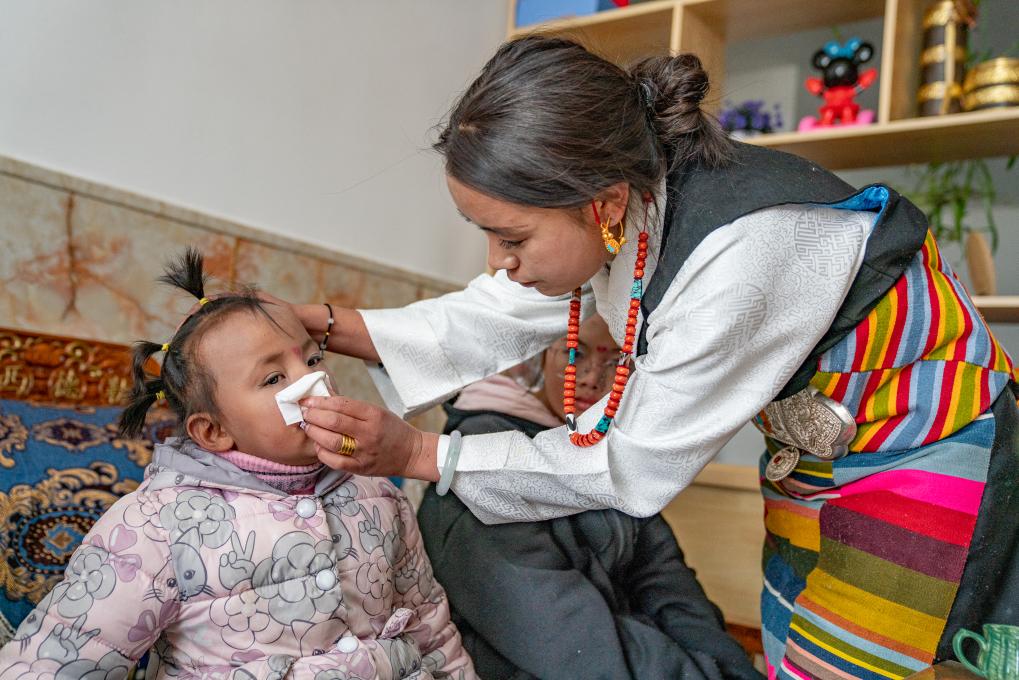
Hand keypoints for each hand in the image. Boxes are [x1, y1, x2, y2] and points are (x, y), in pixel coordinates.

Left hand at [300, 396, 439, 481]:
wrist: (411, 453)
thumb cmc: (392, 430)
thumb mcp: (377, 412)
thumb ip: (353, 409)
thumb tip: (324, 402)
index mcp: (374, 415)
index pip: (341, 405)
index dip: (320, 402)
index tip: (308, 400)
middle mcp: (369, 433)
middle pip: (333, 422)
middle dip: (313, 415)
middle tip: (304, 412)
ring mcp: (364, 452)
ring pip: (331, 442)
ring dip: (314, 433)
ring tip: (308, 427)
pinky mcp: (361, 468)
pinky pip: (335, 462)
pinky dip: (322, 453)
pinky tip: (318, 446)